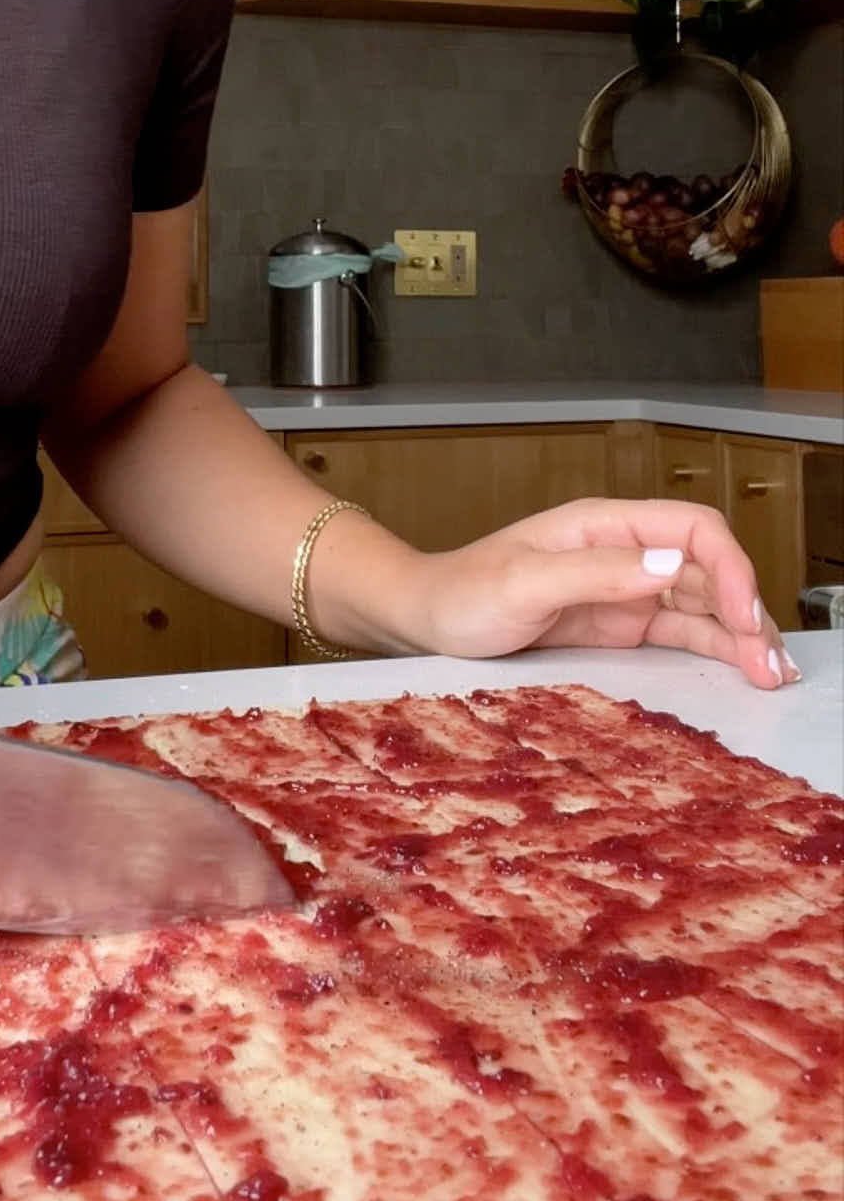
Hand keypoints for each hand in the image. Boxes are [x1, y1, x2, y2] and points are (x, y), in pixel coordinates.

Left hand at [418, 497, 796, 690]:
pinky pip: (680, 632)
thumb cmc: (462, 592)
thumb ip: (596, 573)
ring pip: (703, 604)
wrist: (427, 619)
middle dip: (748, 609)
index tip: (743, 614)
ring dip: (741, 634)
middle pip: (709, 569)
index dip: (729, 568)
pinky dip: (715, 648)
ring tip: (772, 675)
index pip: (691, 530)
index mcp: (605, 525)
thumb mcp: (524, 581)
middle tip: (771, 661)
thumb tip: (667, 565)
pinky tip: (741, 668)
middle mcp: (623, 552)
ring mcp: (624, 589)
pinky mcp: (619, 624)